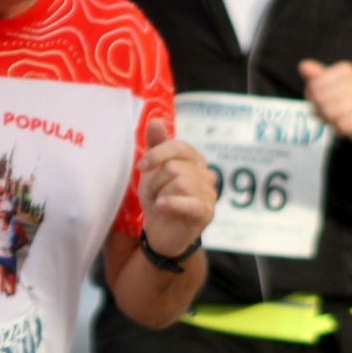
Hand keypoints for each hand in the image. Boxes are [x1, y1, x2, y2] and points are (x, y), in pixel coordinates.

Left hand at [138, 120, 215, 258]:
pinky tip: (161, 207)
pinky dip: (171, 203)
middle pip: (175, 167)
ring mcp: (209, 195)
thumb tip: (156, 120)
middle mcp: (206, 175)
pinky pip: (189, 202)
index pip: (179, 147)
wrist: (160, 232)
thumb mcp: (153, 169)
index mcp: (195, 160)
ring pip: (180, 183)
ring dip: (160, 193)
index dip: (158, 154)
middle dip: (155, 181)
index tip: (141, 166)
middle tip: (152, 194)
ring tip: (158, 203)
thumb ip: (156, 145)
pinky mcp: (207, 214)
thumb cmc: (159, 197)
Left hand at [299, 59, 351, 150]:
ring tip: (335, 120)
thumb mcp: (330, 87)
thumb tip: (302, 65)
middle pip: (320, 99)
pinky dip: (338, 130)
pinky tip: (343, 128)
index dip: (311, 98)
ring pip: (329, 112)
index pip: (314, 85)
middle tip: (326, 114)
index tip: (319, 101)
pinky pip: (341, 125)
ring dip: (328, 121)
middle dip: (318, 110)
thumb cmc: (347, 103)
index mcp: (346, 69)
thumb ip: (316, 77)